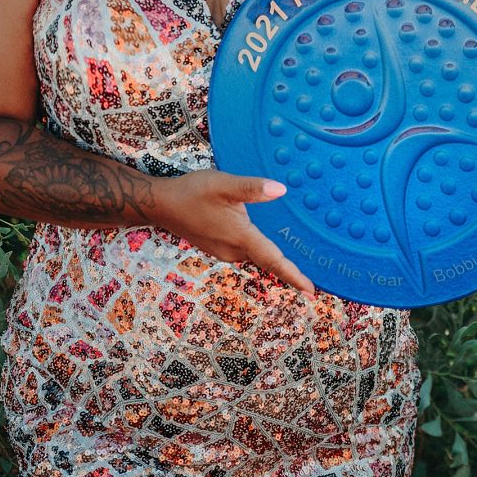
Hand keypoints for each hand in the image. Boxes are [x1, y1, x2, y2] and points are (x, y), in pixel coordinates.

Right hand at [155, 170, 315, 298]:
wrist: (162, 205)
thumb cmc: (192, 192)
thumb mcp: (224, 184)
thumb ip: (252, 188)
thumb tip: (281, 190)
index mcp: (240, 237)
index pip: (273, 260)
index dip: (294, 276)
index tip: (312, 292)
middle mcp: (234, 250)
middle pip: (268, 261)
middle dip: (289, 269)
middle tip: (314, 277)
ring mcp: (225, 252)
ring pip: (256, 256)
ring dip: (274, 258)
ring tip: (298, 258)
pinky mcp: (218, 247)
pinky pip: (245, 252)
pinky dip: (259, 250)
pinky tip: (265, 240)